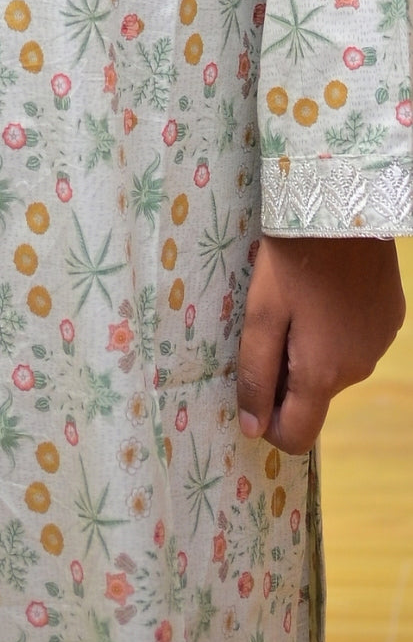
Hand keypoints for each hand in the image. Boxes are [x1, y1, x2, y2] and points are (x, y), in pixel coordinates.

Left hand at [236, 233, 405, 454]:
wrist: (343, 206)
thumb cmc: (292, 258)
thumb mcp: (261, 313)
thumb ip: (255, 374)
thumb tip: (250, 428)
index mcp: (323, 374)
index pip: (296, 435)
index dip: (266, 421)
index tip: (252, 385)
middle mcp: (359, 369)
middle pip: (312, 396)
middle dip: (285, 373)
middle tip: (269, 322)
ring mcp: (380, 343)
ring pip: (334, 367)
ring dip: (310, 348)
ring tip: (295, 301)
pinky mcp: (391, 318)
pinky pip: (355, 341)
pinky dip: (335, 329)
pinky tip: (324, 291)